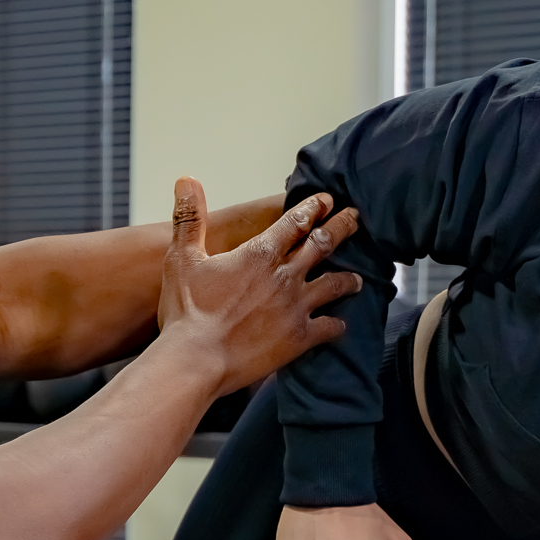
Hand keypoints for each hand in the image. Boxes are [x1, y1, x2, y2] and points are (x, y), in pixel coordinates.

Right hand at [156, 178, 361, 396]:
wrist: (197, 360)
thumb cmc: (187, 311)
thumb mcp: (182, 258)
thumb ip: (189, 218)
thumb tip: (187, 179)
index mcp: (260, 253)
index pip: (296, 222)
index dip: (314, 207)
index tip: (327, 200)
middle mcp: (286, 276)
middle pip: (323, 244)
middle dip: (342, 227)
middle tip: (356, 218)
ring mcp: (296, 307)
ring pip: (334, 285)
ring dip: (348, 278)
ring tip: (358, 277)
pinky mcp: (299, 338)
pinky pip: (329, 327)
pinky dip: (337, 324)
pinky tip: (341, 325)